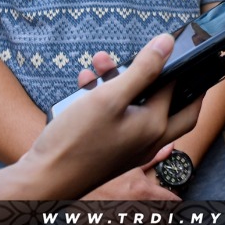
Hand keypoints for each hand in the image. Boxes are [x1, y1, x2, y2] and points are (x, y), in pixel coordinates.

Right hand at [26, 34, 201, 198]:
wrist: (42, 180)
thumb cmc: (76, 143)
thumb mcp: (110, 97)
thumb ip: (143, 70)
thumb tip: (168, 44)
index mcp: (155, 127)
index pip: (181, 91)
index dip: (181, 67)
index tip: (177, 49)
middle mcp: (148, 140)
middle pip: (174, 107)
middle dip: (170, 81)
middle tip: (169, 62)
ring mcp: (130, 146)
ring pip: (137, 107)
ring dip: (122, 81)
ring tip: (101, 61)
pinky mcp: (110, 148)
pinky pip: (117, 117)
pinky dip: (106, 97)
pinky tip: (86, 81)